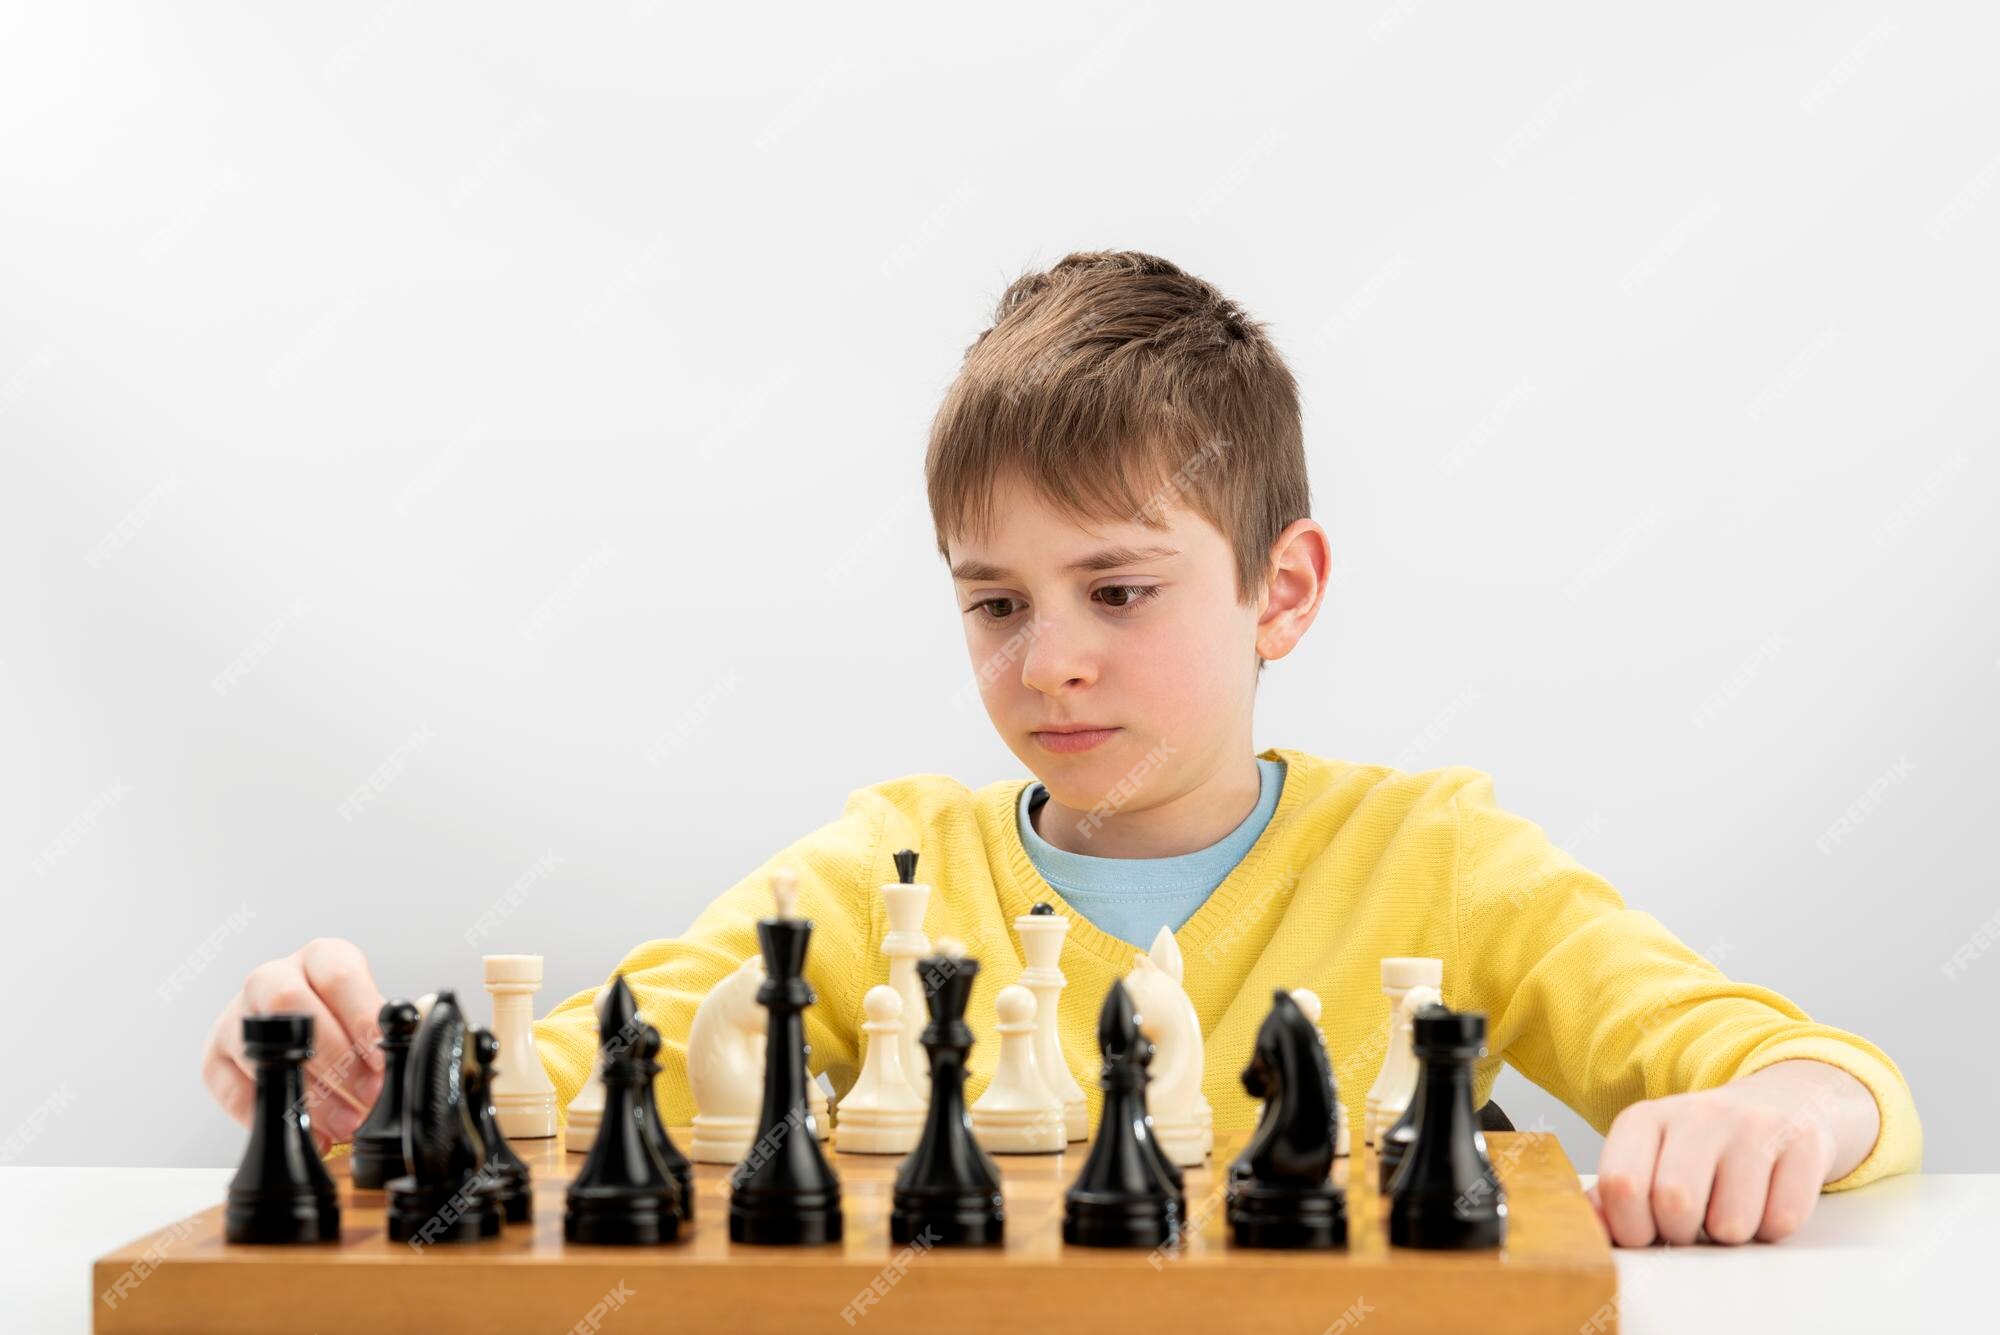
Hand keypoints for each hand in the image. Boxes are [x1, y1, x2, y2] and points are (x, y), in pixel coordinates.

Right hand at [202, 938, 387, 1152]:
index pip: (339, 976)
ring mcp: (237, 1015)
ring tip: (345, 1123)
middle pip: (291, 1007)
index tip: (384, 1057)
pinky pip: (232, 1089)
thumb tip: (411, 1059)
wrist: (300, 1030)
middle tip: (367, 1096)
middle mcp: (273, 977)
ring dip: (307, 1093)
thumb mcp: (372, 1013)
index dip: (363, 1018)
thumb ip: (387, 1030)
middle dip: (335, 1058)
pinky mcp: (214, 1055)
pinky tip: (308, 1134)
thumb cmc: (345, 1021)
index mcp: (321, 957)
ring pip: (261, 1048)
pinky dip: (271, 1116)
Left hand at [1586, 1059, 1877, 1246]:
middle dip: (1682, 1234)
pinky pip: (1782, 1220)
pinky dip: (1771, 1228)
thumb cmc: (1699, 1149)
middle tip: (1692, 1225)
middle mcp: (1697, 1113)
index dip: (1632, 1228)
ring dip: (1730, 1235)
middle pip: (1675, 1203)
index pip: (1620, 1185)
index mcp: (1644, 1119)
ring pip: (1731, 1223)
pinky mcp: (1803, 1143)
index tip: (1647, 1231)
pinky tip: (1765, 1200)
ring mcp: (1753, 1124)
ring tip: (1728, 1208)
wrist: (1779, 1105)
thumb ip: (1612, 1197)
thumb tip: (1588, 1229)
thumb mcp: (1647, 1160)